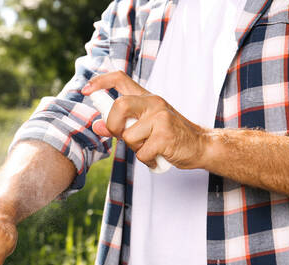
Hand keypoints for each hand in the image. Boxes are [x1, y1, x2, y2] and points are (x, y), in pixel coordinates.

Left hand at [82, 71, 209, 168]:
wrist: (201, 146)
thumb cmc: (170, 136)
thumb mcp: (144, 126)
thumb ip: (120, 124)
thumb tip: (96, 125)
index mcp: (146, 98)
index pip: (120, 79)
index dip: (100, 82)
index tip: (86, 90)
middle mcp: (153, 102)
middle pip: (119, 106)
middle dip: (114, 126)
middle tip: (123, 136)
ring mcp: (161, 118)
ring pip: (128, 136)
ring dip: (135, 148)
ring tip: (150, 147)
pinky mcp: (166, 136)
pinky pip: (141, 153)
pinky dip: (147, 160)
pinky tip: (158, 157)